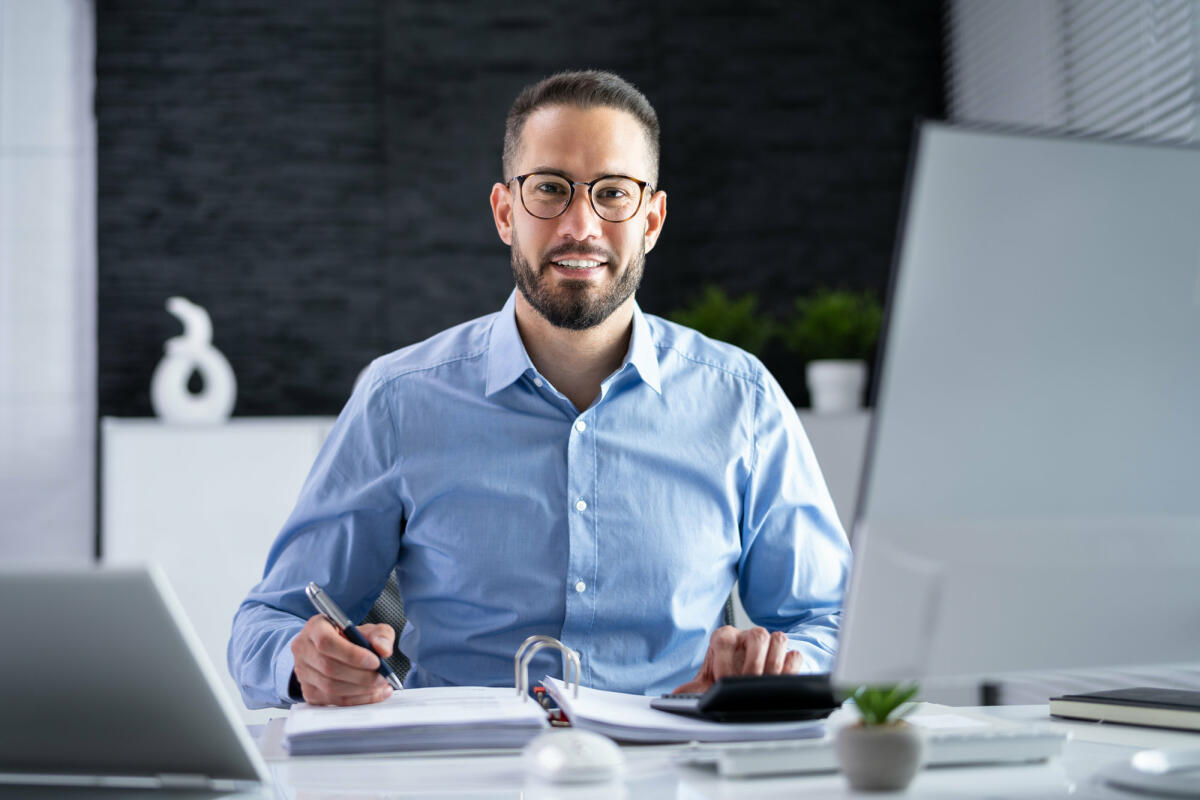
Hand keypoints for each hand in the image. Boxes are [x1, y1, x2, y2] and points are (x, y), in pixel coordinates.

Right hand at [290, 614, 395, 705]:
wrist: (335, 651)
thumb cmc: (350, 638)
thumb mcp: (369, 629)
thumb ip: (380, 635)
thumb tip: (383, 650)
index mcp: (315, 628)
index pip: (327, 642)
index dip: (351, 654)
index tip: (375, 661)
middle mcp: (303, 650)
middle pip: (329, 668)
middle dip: (361, 676)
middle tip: (383, 677)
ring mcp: (303, 673)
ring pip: (330, 688)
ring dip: (360, 690)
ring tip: (380, 685)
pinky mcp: (309, 692)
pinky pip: (332, 701)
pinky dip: (357, 700)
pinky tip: (373, 694)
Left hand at [672, 625, 802, 693]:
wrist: (736, 684)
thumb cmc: (716, 684)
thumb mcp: (699, 687)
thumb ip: (686, 692)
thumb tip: (669, 702)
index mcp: (723, 638)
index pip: (725, 638)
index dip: (724, 660)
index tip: (722, 680)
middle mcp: (746, 637)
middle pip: (757, 635)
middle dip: (753, 663)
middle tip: (748, 683)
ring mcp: (768, 644)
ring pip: (779, 639)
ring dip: (774, 664)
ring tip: (766, 684)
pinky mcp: (785, 656)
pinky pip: (794, 654)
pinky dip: (791, 668)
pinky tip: (781, 684)